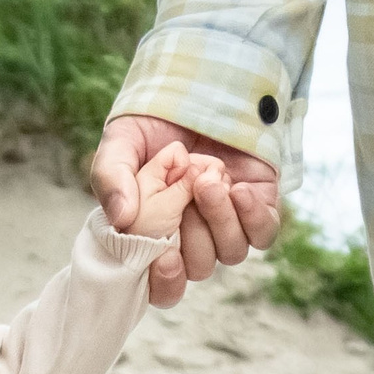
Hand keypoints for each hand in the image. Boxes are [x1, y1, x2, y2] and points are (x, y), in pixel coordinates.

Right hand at [92, 115, 282, 308]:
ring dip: (219, 220)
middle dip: (192, 233)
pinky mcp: (258, 209)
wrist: (198, 87)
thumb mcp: (121, 143)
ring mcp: (227, 225)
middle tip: (186, 187)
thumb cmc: (153, 123)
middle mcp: (193, 238)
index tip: (165, 258)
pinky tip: (238, 188)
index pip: (161, 285)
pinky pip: (262, 233)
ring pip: (230, 253)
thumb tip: (121, 218)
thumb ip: (111, 177)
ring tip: (208, 178)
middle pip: (198, 268)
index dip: (165, 284)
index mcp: (156, 235)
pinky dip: (251, 216)